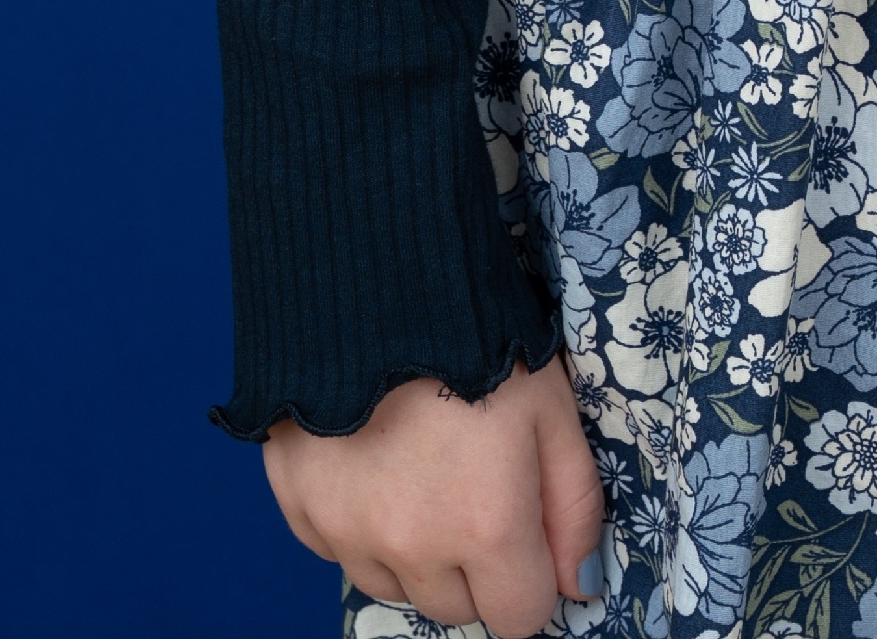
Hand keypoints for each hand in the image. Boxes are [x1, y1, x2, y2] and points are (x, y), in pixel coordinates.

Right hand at [264, 361, 603, 635]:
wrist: (375, 272)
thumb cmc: (478, 335)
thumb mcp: (554, 409)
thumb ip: (574, 508)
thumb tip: (576, 588)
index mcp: (485, 528)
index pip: (519, 617)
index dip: (528, 574)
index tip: (522, 527)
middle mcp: (411, 548)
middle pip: (455, 606)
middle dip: (472, 564)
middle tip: (471, 481)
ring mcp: (346, 533)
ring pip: (394, 584)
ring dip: (413, 549)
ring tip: (421, 464)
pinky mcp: (299, 507)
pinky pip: (339, 550)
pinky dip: (360, 521)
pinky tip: (374, 456)